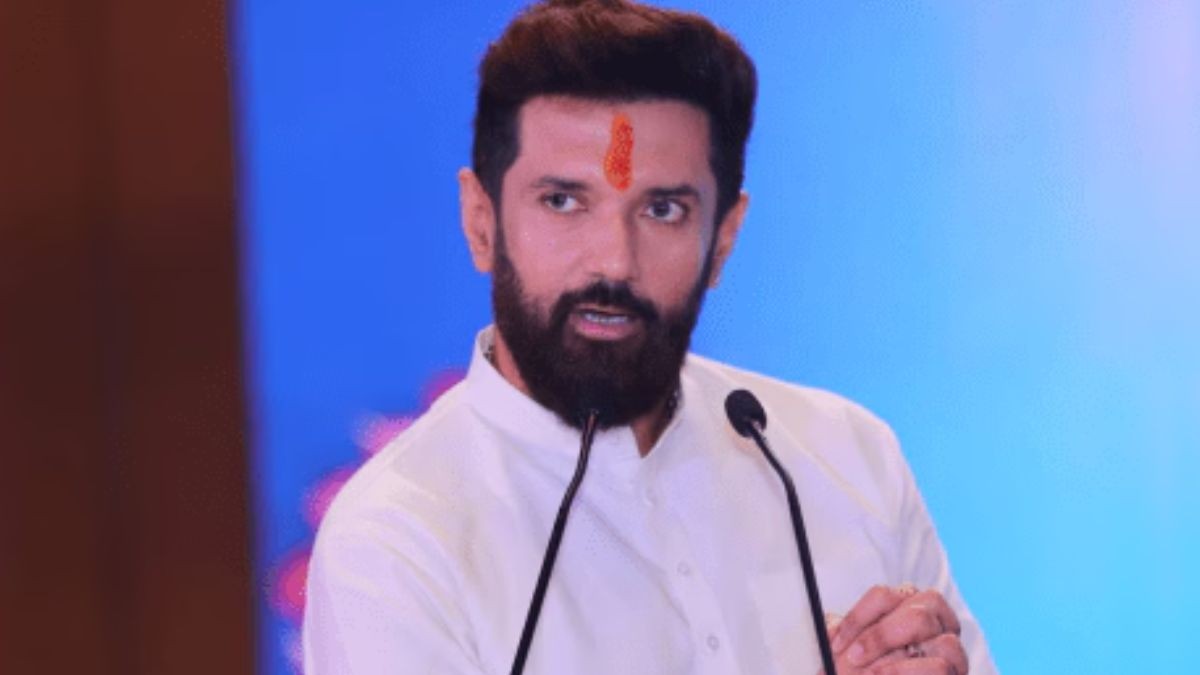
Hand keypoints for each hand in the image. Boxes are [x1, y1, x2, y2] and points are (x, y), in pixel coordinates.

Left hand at [822, 584, 966, 674]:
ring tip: (870, 673)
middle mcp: (935, 618)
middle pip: (915, 613)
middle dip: (879, 637)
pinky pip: (941, 665)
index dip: (856, 618)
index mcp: (908, 602)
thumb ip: (841, 635)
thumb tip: (826, 628)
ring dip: (897, 656)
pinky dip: (908, 670)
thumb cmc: (865, 670)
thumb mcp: (849, 651)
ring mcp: (951, 646)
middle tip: (853, 658)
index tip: (834, 641)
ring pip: (935, 635)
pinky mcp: (956, 670)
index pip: (883, 596)